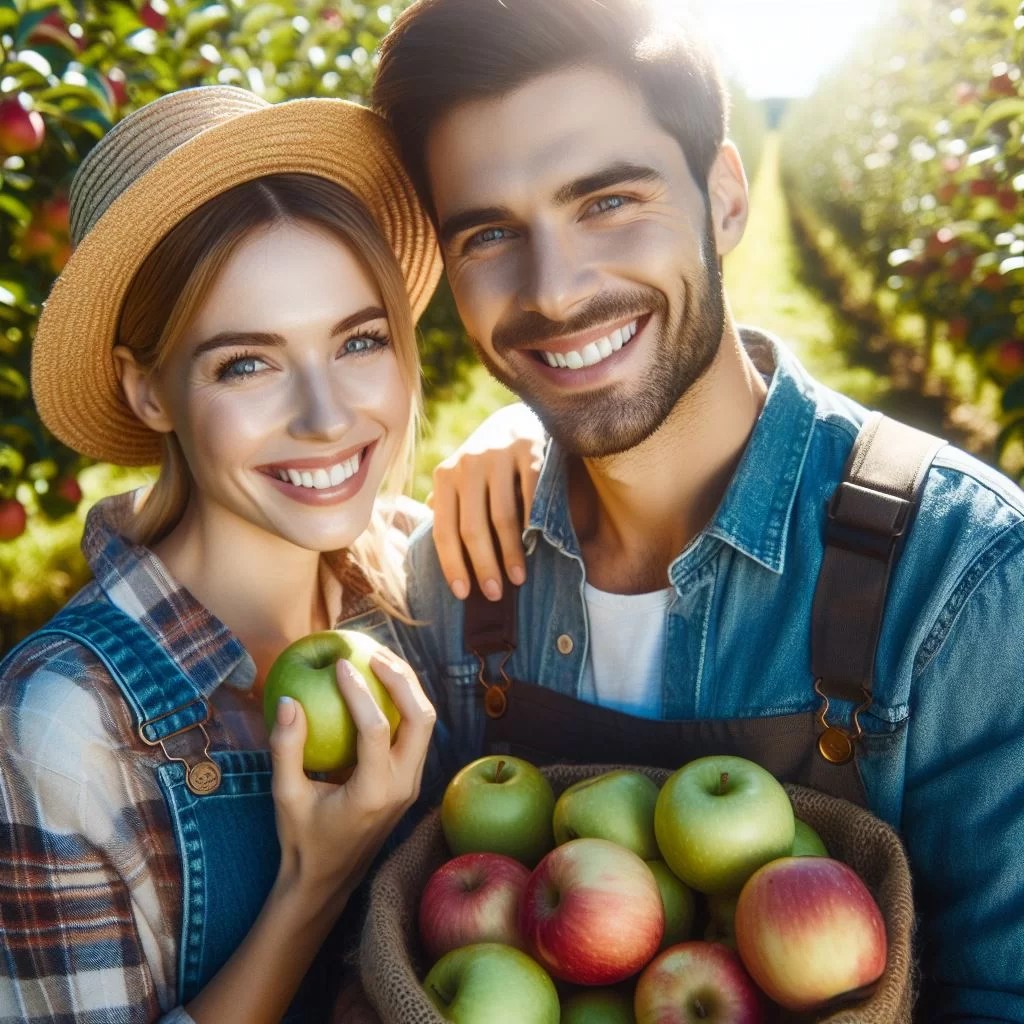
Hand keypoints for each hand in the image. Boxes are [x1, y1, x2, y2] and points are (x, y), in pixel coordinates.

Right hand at [268, 650, 435, 908]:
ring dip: (408, 688)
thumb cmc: (302, 840)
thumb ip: (286, 750)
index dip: (360, 691)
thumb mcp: (286, 797)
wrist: (327, 881)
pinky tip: (378, 684)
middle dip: (403, 679)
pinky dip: (402, 704)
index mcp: (374, 792)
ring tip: (379, 658)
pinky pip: (415, 733)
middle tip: (373, 652)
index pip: (376, 729)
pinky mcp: (409, 781)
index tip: (340, 664)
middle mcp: (403, 786)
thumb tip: (287, 700)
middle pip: (422, 718)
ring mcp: (411, 784)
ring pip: (426, 723)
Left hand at [428, 402, 544, 600]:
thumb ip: (447, 500)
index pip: (444, 530)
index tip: (463, 594)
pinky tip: (537, 548)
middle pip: (473, 529)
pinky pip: (531, 497)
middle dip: (483, 567)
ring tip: (518, 579)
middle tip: (494, 594)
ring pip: (503, 518)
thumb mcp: (461, 476)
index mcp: (446, 476)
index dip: (452, 565)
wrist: (520, 418)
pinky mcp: (530, 453)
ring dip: (510, 555)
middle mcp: (468, 465)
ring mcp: (499, 457)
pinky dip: (533, 526)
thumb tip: (424, 521)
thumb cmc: (487, 461)